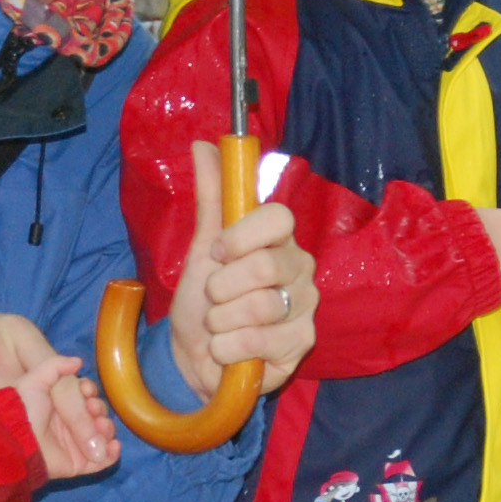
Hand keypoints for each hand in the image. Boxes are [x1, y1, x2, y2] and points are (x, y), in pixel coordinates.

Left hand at [11, 352, 120, 479]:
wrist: (17, 439)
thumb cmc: (24, 408)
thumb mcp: (36, 380)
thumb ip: (55, 366)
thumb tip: (78, 361)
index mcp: (62, 405)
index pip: (87, 397)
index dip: (91, 392)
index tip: (86, 391)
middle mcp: (71, 424)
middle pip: (98, 415)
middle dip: (100, 410)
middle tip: (92, 409)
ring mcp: (76, 444)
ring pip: (103, 436)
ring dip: (107, 429)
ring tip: (101, 426)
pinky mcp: (79, 463)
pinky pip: (102, 460)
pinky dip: (112, 454)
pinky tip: (113, 444)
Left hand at [169, 139, 320, 395]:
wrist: (195, 357)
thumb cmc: (204, 301)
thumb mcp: (202, 249)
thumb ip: (210, 198)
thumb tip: (204, 144)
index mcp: (280, 241)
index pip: (278, 218)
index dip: (241, 235)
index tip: (217, 251)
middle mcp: (300, 270)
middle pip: (265, 265)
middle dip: (222, 286)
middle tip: (214, 297)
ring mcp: (305, 309)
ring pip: (261, 306)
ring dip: (221, 320)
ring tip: (219, 325)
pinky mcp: (302, 345)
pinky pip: (258, 341)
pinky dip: (227, 347)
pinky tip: (227, 349)